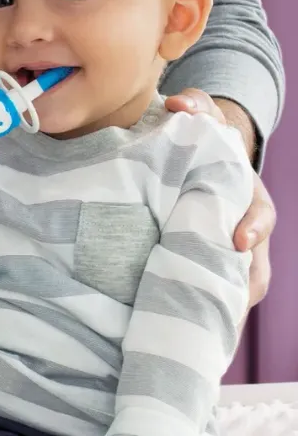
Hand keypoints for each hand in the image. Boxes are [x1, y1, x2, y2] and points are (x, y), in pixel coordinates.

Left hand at [164, 89, 274, 311]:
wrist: (202, 158)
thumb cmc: (200, 139)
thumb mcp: (202, 116)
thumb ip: (195, 106)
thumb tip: (177, 105)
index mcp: (247, 194)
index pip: (259, 215)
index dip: (252, 228)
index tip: (239, 241)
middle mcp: (244, 225)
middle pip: (254, 264)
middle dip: (241, 282)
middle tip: (223, 305)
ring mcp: (229, 247)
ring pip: (237, 284)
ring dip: (223, 303)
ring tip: (205, 326)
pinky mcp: (209, 262)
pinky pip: (214, 291)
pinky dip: (207, 308)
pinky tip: (188, 330)